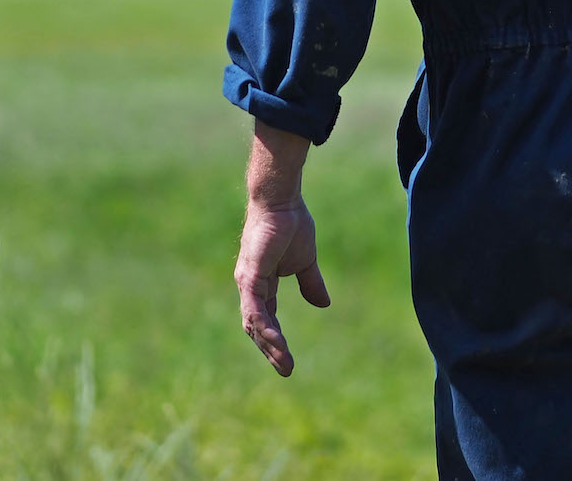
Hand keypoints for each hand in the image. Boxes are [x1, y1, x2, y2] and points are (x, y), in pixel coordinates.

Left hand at [235, 196, 329, 375]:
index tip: (288, 361)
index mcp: (262, 284)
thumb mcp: (305, 261)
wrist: (282, 201)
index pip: (266, 319)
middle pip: (257, 327)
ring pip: (254, 323)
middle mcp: (250, 287)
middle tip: (286, 370)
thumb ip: (311, 283)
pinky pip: (255, 309)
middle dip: (271, 350)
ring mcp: (248, 282)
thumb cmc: (290, 224)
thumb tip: (323, 304)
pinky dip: (265, 328)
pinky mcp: (250, 276)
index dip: (276, 340)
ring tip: (285, 364)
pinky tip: (277, 343)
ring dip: (270, 345)